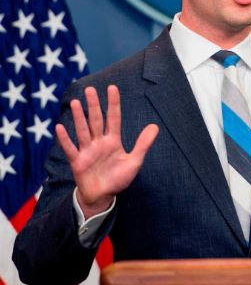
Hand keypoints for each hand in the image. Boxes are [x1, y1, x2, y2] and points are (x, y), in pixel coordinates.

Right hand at [55, 85, 158, 218]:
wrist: (103, 196)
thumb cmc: (118, 178)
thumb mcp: (134, 161)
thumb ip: (143, 144)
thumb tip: (155, 126)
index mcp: (113, 140)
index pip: (113, 118)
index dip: (113, 103)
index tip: (112, 88)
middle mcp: (99, 142)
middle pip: (96, 120)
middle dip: (94, 105)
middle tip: (90, 89)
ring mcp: (87, 151)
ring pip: (83, 130)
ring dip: (78, 117)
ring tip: (75, 102)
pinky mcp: (77, 161)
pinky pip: (70, 149)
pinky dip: (65, 139)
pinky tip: (60, 127)